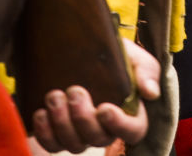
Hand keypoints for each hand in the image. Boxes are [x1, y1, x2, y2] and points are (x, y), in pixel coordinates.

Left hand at [30, 40, 160, 151]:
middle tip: (74, 92)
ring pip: (74, 145)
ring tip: (54, 97)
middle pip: (98, 139)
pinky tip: (40, 113)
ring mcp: (80, 133)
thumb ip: (146, 71)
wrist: (80, 46)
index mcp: (129, 114)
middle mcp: (104, 129)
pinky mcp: (57, 132)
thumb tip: (150, 92)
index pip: (132, 131)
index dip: (119, 125)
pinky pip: (51, 144)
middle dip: (83, 118)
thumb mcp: (133, 56)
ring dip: (62, 124)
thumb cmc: (113, 54)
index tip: (104, 109)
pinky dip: (44, 133)